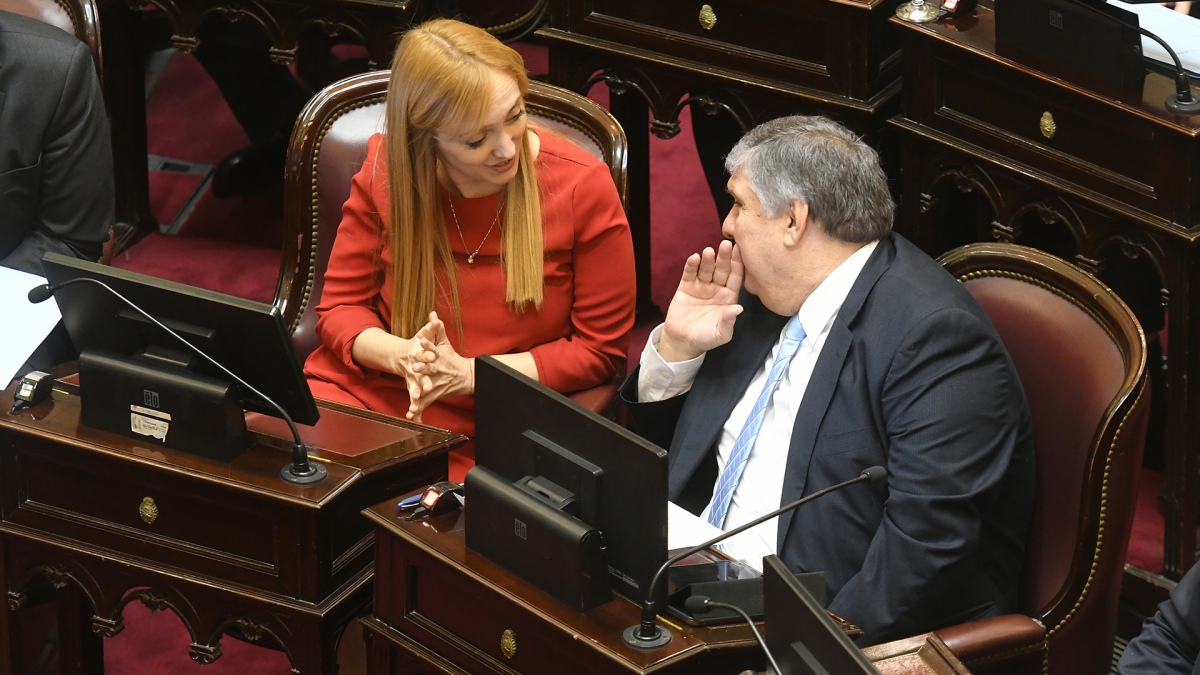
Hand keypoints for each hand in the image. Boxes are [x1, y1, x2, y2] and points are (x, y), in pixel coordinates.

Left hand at [406, 311, 472, 420]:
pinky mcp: (434, 394)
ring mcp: (436, 383)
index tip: (421, 339)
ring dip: (421, 391)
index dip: (427, 344)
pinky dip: (418, 409)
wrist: (466, 377)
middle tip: (415, 367)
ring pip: (427, 387)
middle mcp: (438, 370)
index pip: (433, 348)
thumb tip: (432, 313)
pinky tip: (410, 415)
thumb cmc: (452, 358)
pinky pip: (425, 402)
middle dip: (423, 368)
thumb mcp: (445, 343)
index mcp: (439, 356)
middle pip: (430, 368)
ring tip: (415, 395)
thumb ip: (437, 328)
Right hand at [658, 239, 743, 361]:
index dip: (738, 265)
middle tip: (727, 245)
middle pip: (722, 270)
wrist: (683, 342)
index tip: (742, 252)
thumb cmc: (706, 338)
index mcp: (728, 297)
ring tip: (709, 251)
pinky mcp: (686, 287)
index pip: (736, 278)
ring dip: (708, 259)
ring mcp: (701, 286)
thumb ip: (729, 321)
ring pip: (707, 269)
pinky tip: (694, 258)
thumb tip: (738, 308)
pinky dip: (692, 265)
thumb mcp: (721, 333)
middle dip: (724, 257)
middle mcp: (717, 289)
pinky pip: (690, 274)